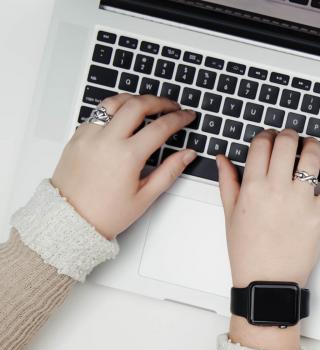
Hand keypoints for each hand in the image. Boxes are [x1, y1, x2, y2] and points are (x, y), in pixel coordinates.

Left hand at [52, 94, 196, 238]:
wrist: (72, 220)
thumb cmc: (106, 213)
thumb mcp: (145, 196)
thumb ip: (169, 171)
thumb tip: (187, 155)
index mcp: (127, 156)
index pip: (160, 127)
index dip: (178, 119)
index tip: (187, 116)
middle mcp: (107, 140)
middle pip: (137, 105)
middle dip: (159, 101)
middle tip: (172, 105)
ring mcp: (89, 135)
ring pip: (114, 102)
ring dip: (134, 99)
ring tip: (147, 104)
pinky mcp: (77, 136)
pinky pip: (97, 114)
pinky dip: (114, 110)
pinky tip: (123, 118)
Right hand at [217, 129, 319, 349]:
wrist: (268, 282)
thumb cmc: (248, 254)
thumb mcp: (230, 216)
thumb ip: (228, 182)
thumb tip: (223, 159)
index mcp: (252, 188)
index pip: (261, 144)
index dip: (266, 135)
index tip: (269, 138)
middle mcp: (277, 190)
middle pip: (286, 143)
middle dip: (288, 135)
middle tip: (290, 138)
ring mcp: (301, 201)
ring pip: (311, 157)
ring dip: (312, 145)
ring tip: (310, 146)